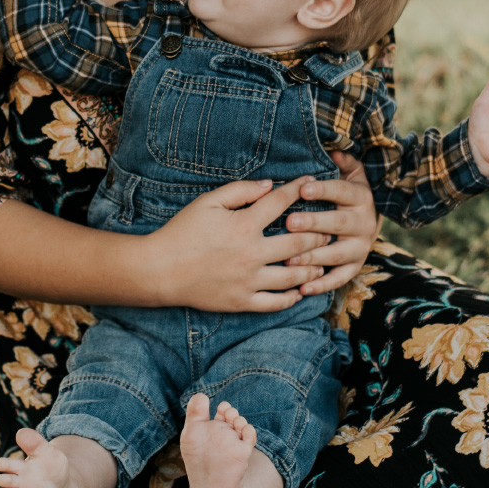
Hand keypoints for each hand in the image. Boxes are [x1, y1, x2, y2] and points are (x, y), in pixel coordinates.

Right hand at [143, 178, 330, 312]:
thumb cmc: (182, 231)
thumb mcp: (208, 202)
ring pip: (294, 276)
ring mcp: (249, 281)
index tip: (310, 183)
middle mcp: (252, 254)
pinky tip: (300, 290)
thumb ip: (241, 191)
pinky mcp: (242, 302)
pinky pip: (276, 303)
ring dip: (312, 267)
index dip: (298, 190)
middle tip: (328, 229)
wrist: (160, 270)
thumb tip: (269, 184)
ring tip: (321, 261)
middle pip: (299, 242)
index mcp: (244, 225)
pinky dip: (292, 297)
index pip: (281, 203)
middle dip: (318, 233)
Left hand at [282, 152, 378, 295]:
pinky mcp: (355, 266)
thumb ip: (342, 161)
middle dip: (314, 223)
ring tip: (289, 260)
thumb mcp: (350, 172)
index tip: (301, 188)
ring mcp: (360, 247)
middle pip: (338, 223)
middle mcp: (364, 223)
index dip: (322, 189)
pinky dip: (322, 285)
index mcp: (360, 197)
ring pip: (336, 254)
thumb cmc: (347, 192)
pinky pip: (339, 278)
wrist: (368, 219)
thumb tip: (334, 150)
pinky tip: (302, 288)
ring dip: (313, 257)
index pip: (341, 192)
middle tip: (290, 222)